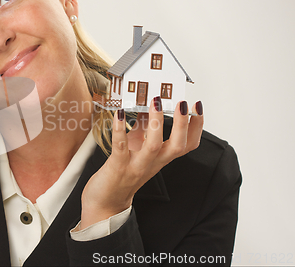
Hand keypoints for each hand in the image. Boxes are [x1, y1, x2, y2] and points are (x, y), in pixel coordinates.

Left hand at [80, 97, 203, 228]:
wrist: (106, 202)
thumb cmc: (122, 173)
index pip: (187, 145)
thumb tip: (145, 105)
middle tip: (183, 103)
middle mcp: (153, 163)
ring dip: (156, 123)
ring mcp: (136, 166)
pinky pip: (121, 147)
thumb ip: (143, 128)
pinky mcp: (118, 166)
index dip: (196, 126)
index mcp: (162, 158)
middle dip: (183, 124)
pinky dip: (120, 129)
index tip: (197, 106)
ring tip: (155, 102)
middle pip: (178, 146)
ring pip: (153, 146)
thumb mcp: (137, 148)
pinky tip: (118, 113)